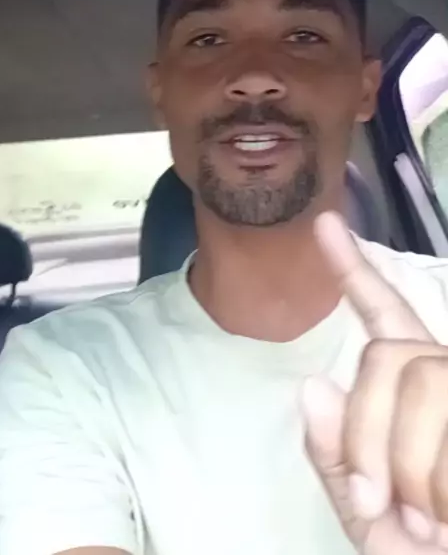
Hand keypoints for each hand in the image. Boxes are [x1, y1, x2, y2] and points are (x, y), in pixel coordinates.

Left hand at [302, 212, 447, 553]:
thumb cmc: (421, 551)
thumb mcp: (369, 513)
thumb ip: (336, 457)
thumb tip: (312, 386)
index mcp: (414, 392)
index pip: (383, 318)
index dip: (354, 270)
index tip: (325, 224)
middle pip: (386, 356)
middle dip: (369, 436)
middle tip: (382, 505)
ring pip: (422, 381)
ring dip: (408, 467)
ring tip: (429, 524)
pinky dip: (438, 487)